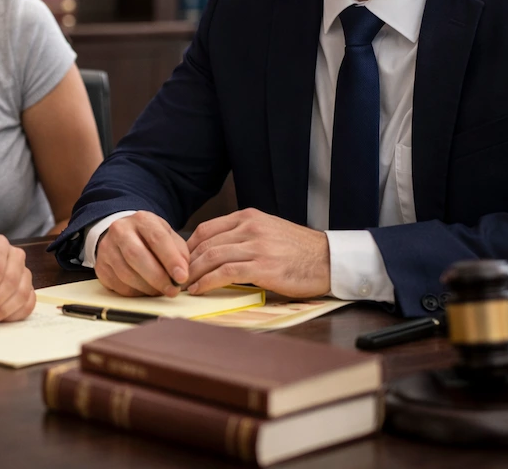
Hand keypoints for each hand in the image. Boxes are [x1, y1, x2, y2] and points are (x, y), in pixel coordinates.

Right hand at [94, 211, 189, 296]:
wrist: (122, 235)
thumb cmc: (149, 238)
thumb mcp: (168, 236)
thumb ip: (179, 253)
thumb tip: (182, 275)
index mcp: (142, 220)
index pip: (157, 238)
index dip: (171, 259)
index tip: (182, 277)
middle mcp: (120, 230)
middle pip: (136, 256)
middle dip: (157, 277)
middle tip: (172, 290)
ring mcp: (107, 249)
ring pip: (126, 274)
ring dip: (147, 288)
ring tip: (160, 291)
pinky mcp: (100, 267)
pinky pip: (118, 285)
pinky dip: (135, 292)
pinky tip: (145, 290)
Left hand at [185, 208, 329, 297]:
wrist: (329, 260)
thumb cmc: (299, 250)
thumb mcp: (268, 231)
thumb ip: (243, 236)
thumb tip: (216, 251)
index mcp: (249, 217)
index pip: (207, 229)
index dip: (189, 247)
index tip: (181, 261)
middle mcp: (250, 227)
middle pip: (206, 244)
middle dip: (187, 262)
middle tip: (178, 277)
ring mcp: (256, 246)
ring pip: (212, 257)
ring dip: (194, 274)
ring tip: (185, 286)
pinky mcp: (263, 266)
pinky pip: (225, 273)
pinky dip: (207, 282)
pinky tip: (200, 290)